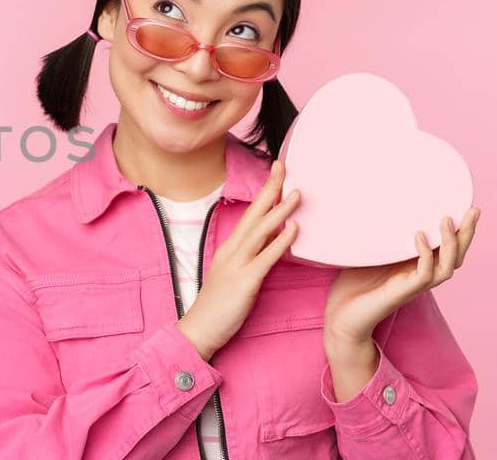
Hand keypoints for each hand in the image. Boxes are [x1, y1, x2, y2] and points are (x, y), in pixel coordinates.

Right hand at [176, 159, 301, 359]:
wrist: (198, 330)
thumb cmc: (218, 306)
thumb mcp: (235, 275)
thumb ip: (252, 256)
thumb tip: (274, 240)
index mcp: (230, 248)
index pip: (250, 215)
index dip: (264, 193)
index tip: (277, 173)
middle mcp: (232, 251)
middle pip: (253, 214)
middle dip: (270, 189)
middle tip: (284, 166)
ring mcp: (236, 265)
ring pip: (260, 231)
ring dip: (280, 210)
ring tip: (298, 193)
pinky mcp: (244, 282)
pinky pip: (265, 258)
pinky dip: (280, 241)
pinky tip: (294, 229)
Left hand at [323, 207, 482, 344]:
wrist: (342, 317)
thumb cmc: (354, 286)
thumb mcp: (371, 255)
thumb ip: (381, 237)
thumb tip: (378, 207)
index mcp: (417, 267)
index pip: (447, 249)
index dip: (460, 231)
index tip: (466, 206)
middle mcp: (421, 277)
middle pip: (456, 256)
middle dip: (467, 234)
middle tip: (473, 210)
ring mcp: (414, 286)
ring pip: (447, 266)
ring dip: (451, 244)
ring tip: (446, 220)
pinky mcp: (403, 293)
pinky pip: (424, 275)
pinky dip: (425, 255)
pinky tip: (418, 236)